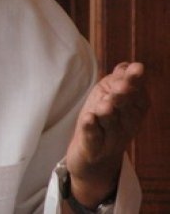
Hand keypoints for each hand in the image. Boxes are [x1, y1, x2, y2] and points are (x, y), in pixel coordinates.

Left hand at [65, 62, 148, 206]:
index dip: (133, 81)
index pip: (136, 94)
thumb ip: (118, 81)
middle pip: (125, 107)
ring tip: (105, 104)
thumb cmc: (102, 122)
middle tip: (122, 85)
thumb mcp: (109, 98)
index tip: (136, 68)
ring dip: (107, 112)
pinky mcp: (93, 148)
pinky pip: (93, 138)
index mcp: (133, 111)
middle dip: (124, 95)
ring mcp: (110, 138)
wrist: (93, 160)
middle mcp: (125, 124)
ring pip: (109, 122)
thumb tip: (128, 64)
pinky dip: (91, 128)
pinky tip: (88, 119)